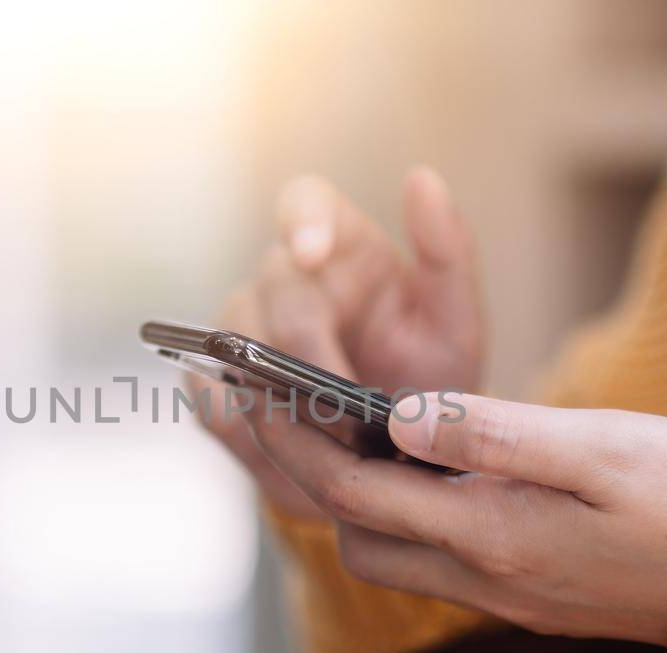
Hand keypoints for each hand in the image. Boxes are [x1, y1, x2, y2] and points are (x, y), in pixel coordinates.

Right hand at [194, 168, 484, 515]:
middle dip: (307, 350)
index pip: (304, 202)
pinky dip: (248, 432)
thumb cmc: (430, 375)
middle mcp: (283, 276)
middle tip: (344, 399)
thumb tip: (422, 178)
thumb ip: (447, 254)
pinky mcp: (216, 381)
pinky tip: (288, 460)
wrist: (400, 451)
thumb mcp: (455, 322)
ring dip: (276, 394)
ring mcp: (242, 327)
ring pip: (232, 344)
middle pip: (272, 292)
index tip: (312, 252)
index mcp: (341, 244)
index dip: (301, 222)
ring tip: (324, 441)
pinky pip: (211, 400)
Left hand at [246, 391, 666, 646]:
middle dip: (316, 478)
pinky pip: (441, 558)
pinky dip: (412, 513)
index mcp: (491, 535)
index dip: (298, 443)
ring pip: (397, 553)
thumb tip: (397, 413)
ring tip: (359, 427)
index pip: (353, 496)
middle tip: (301, 408)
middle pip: (359, 537)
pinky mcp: (531, 594)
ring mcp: (507, 593)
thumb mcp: (599, 449)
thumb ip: (493, 432)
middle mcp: (486, 576)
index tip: (263, 392)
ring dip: (364, 499)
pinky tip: (432, 465)